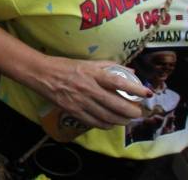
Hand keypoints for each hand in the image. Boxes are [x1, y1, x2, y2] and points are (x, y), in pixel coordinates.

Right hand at [34, 56, 150, 128]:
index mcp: (92, 74)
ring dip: (121, 120)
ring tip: (126, 119)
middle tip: (138, 112)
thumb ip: (109, 66)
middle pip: (117, 105)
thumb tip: (131, 72)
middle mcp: (88, 89)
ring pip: (108, 117)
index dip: (135, 89)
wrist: (41, 74)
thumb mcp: (87, 62)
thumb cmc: (65, 66)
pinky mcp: (73, 111)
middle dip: (132, 111)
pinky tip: (111, 123)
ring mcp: (81, 102)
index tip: (147, 93)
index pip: (119, 83)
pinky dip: (107, 125)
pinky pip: (95, 122)